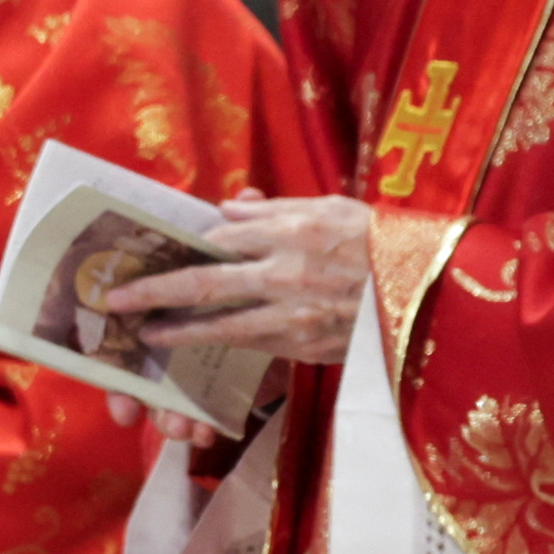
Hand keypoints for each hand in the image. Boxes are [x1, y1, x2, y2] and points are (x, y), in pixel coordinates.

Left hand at [109, 193, 375, 368]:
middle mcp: (288, 274)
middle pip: (203, 283)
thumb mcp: (337, 208)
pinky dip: (223, 348)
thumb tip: (231, 206)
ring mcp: (298, 317)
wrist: (441, 296)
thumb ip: (279, 209)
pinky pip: (256, 347)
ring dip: (177, 332)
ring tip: (146, 334)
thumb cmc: (389, 243)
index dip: (176, 246)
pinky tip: (202, 347)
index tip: (144, 250)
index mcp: (294, 232)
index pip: (219, 238)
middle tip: (113, 299)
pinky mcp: (310, 348)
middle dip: (152, 291)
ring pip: (221, 327)